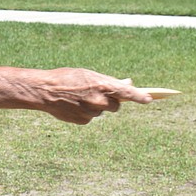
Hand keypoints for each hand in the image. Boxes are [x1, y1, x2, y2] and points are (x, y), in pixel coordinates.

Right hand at [36, 69, 152, 124]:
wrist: (45, 91)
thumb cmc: (67, 78)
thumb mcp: (88, 74)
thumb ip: (109, 81)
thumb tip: (128, 83)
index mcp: (103, 85)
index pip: (128, 93)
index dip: (141, 97)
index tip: (150, 99)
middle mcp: (100, 100)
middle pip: (116, 106)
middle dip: (111, 102)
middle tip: (98, 95)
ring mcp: (92, 112)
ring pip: (102, 112)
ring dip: (96, 107)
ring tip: (80, 98)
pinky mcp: (84, 121)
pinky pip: (90, 118)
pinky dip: (85, 113)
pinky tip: (73, 106)